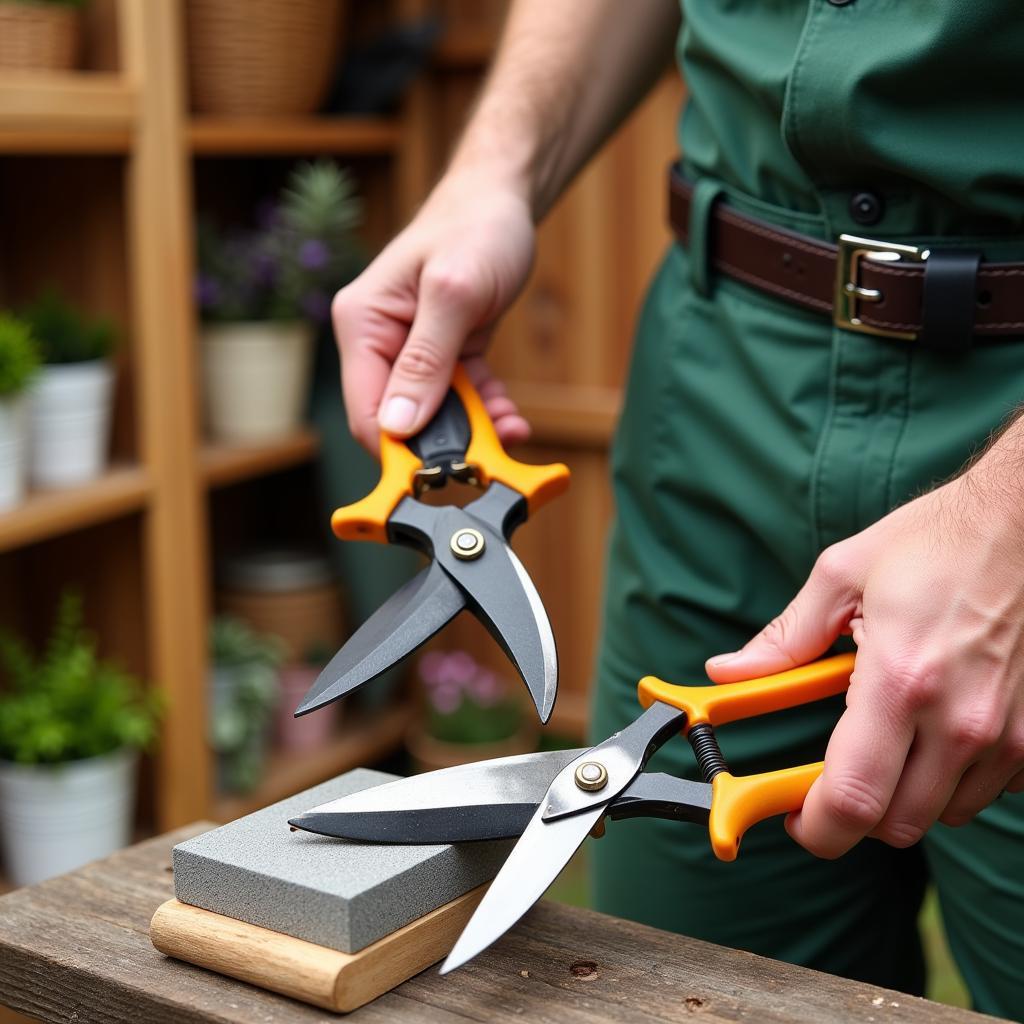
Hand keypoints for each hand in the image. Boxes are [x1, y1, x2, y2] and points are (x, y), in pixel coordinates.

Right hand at [332, 168, 534, 453]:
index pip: (366, 411)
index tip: (442, 472)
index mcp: (363, 324)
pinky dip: (485, 412)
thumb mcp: (454, 292)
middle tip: (488, 454)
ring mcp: (410, 350)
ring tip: (510, 429)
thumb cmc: (476, 228)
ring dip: (472, 430)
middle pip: (400, 420)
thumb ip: (425, 361)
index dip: (400, 451)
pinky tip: (511, 418)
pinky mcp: (443, 354)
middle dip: (444, 443)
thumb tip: (398, 424)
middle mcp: (379, 341)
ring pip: (434, 415)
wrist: (503, 200)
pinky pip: (461, 398)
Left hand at [706, 472, 1023, 858]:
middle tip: (830, 778)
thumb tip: (728, 672)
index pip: (852, 798)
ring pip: (942, 814)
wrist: (1019, 522)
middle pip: (896, 825)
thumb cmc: (933, 543)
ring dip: (903, 795)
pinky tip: (936, 730)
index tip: (793, 818)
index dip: (814, 827)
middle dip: (852, 814)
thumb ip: (783, 638)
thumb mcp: (841, 576)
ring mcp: (1007, 734)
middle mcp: (960, 720)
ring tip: (887, 738)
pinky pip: (985, 791)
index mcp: (900, 681)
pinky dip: (952, 779)